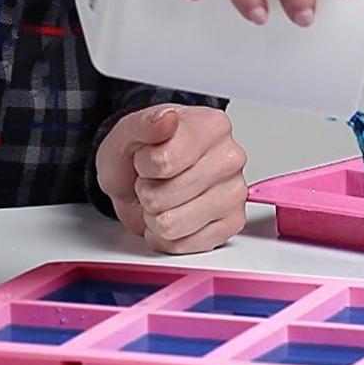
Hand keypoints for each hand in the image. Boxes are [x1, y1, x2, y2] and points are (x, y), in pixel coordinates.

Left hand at [95, 103, 247, 253]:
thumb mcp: (129, 131)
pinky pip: (182, 245)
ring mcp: (235, 192)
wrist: (142, 177)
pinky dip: (165, 236)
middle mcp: (231, 157)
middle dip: (148, 192)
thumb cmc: (141, 152)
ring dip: (154, 216)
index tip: (147, 157)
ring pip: (172, 224)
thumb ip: (145, 123)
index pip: (164, 162)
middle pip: (166, 196)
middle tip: (155, 179)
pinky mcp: (231, 224)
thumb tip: (167, 119)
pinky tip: (172, 214)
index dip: (144, 165)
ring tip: (163, 197)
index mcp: (212, 126)